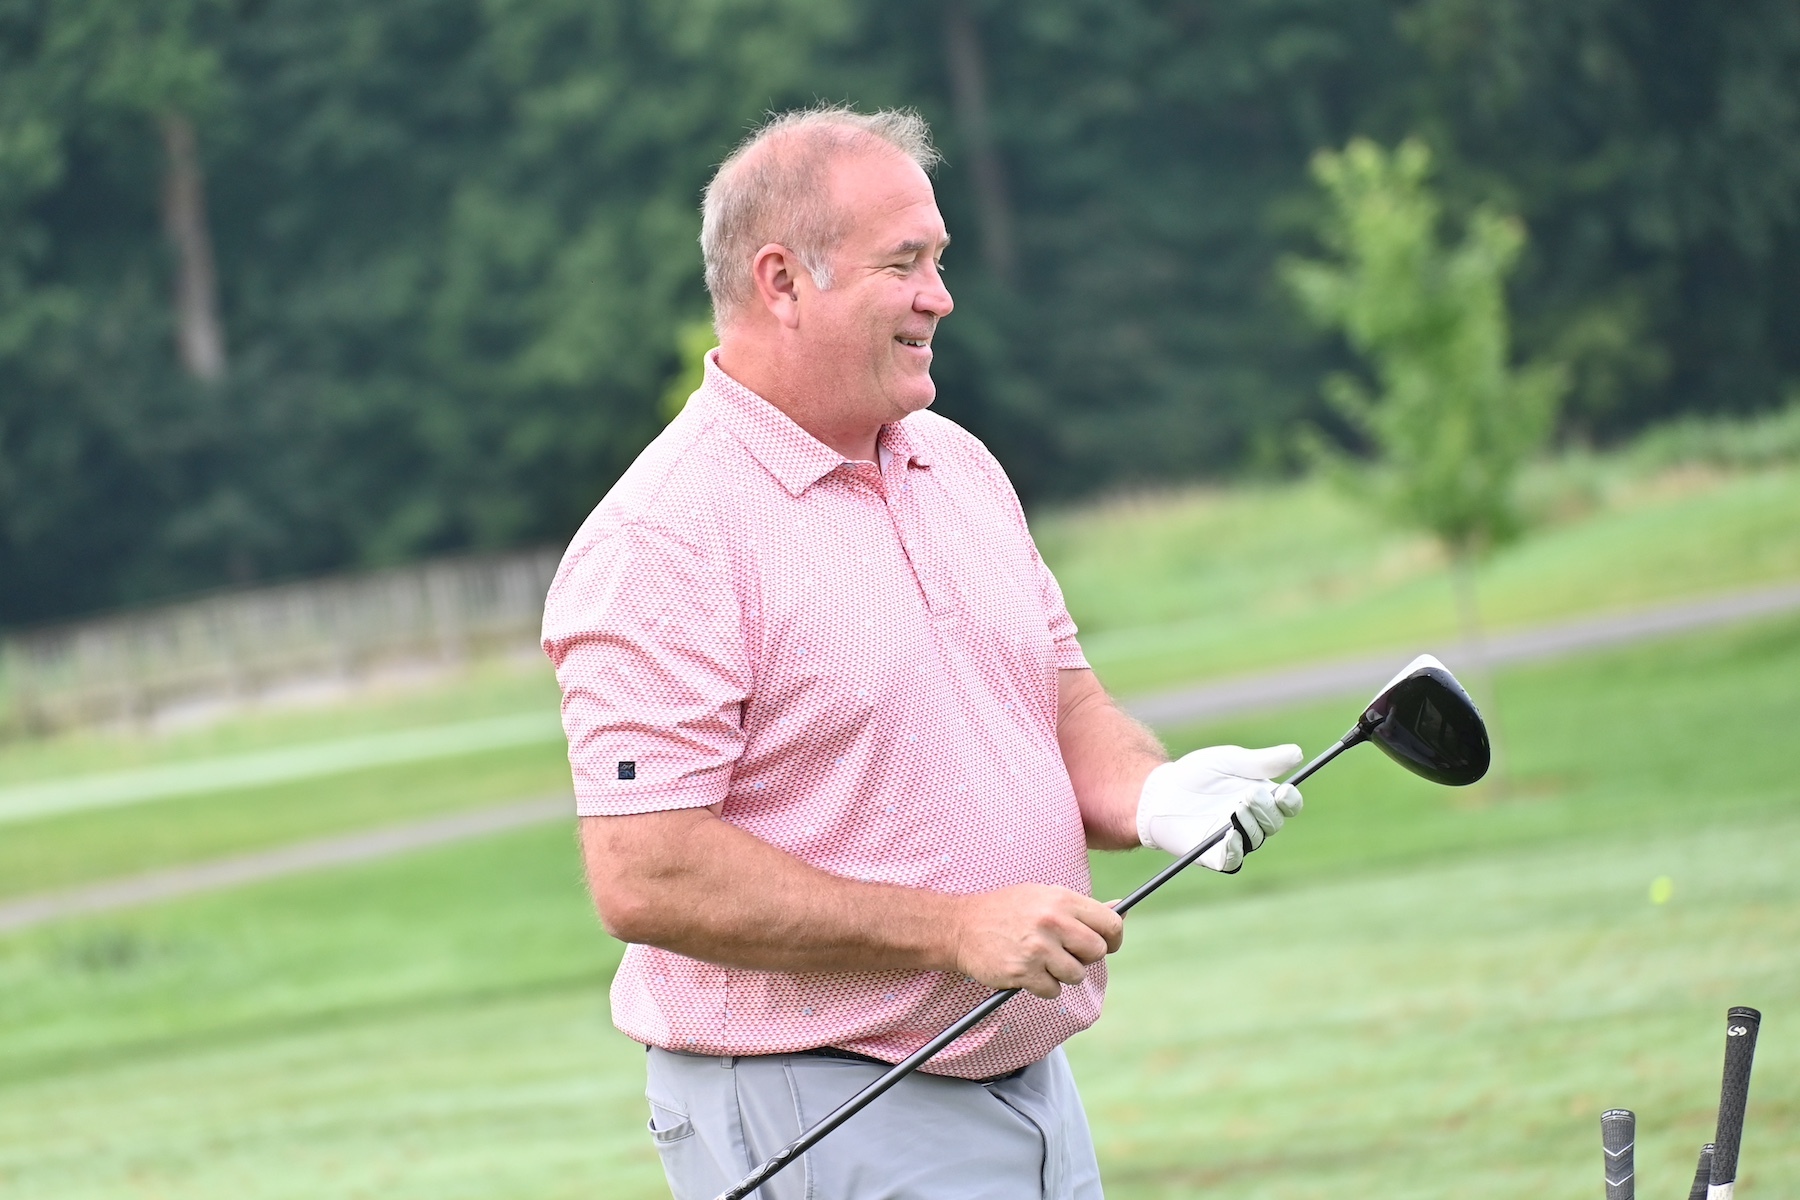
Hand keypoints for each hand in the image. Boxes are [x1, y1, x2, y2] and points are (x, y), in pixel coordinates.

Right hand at [949, 884, 1124, 998]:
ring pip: (1076, 975)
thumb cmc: (1007, 910)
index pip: (1111, 924)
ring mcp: (1038, 948)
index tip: (1105, 945)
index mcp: (1062, 899)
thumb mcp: (1044, 896)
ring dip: (1062, 974)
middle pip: (1097, 952)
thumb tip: (1124, 907)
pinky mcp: (1024, 972)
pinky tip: (1027, 971)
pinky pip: (1053, 991)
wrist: (961, 925)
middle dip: (1085, 958)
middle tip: (1065, 953)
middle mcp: (1053, 921)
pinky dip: (1043, 987)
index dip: (1112, 939)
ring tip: (1042, 961)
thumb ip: (1081, 908)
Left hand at [1136, 744, 1304, 871]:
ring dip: (1250, 824)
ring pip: (1256, 838)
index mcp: (1262, 797)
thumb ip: (1262, 761)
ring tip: (1236, 808)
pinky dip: (1235, 849)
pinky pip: (1232, 859)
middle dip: (1266, 809)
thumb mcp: (1230, 761)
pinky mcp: (1214, 854)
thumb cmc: (1196, 774)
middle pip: (1275, 821)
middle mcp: (1253, 820)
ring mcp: (1235, 838)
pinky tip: (1231, 835)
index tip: (1285, 791)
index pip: (1288, 804)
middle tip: (1250, 795)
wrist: (1160, 791)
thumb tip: (1298, 753)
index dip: (1291, 800)